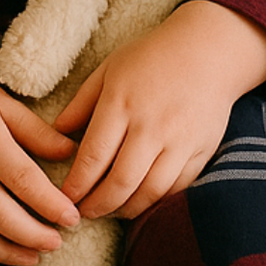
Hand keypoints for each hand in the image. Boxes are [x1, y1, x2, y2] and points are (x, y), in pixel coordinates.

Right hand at [0, 36, 79, 265]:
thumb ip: (34, 129)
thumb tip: (71, 153)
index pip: (23, 180)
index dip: (51, 204)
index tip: (74, 215)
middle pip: (3, 215)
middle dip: (37, 235)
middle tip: (62, 239)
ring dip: (15, 251)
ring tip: (41, 253)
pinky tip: (13, 252)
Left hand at [55, 1, 265, 220]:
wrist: (207, 52)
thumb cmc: (151, 57)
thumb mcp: (109, 69)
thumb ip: (83, 102)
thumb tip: (57, 131)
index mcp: (121, 103)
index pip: (93, 155)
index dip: (77, 183)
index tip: (65, 196)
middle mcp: (150, 126)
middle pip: (120, 181)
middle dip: (98, 205)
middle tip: (84, 213)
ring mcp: (179, 141)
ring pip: (150, 191)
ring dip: (127, 209)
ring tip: (110, 212)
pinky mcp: (201, 152)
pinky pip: (177, 188)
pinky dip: (157, 201)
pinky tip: (141, 203)